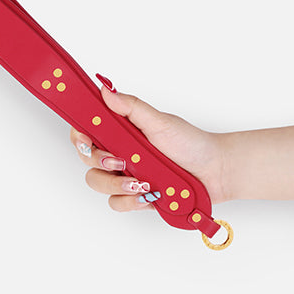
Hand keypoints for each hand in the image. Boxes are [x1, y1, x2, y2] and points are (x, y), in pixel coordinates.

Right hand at [70, 79, 229, 211]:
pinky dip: (128, 201)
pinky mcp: (135, 196)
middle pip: (86, 159)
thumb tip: (106, 90)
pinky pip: (116, 203)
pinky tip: (146, 195)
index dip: (79, 136)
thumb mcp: (160, 121)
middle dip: (98, 162)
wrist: (215, 172)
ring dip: (114, 184)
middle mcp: (119, 152)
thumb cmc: (191, 143)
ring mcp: (125, 175)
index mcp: (120, 131)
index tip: (86, 139)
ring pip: (97, 183)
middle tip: (119, 161)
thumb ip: (131, 107)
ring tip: (139, 182)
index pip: (86, 131)